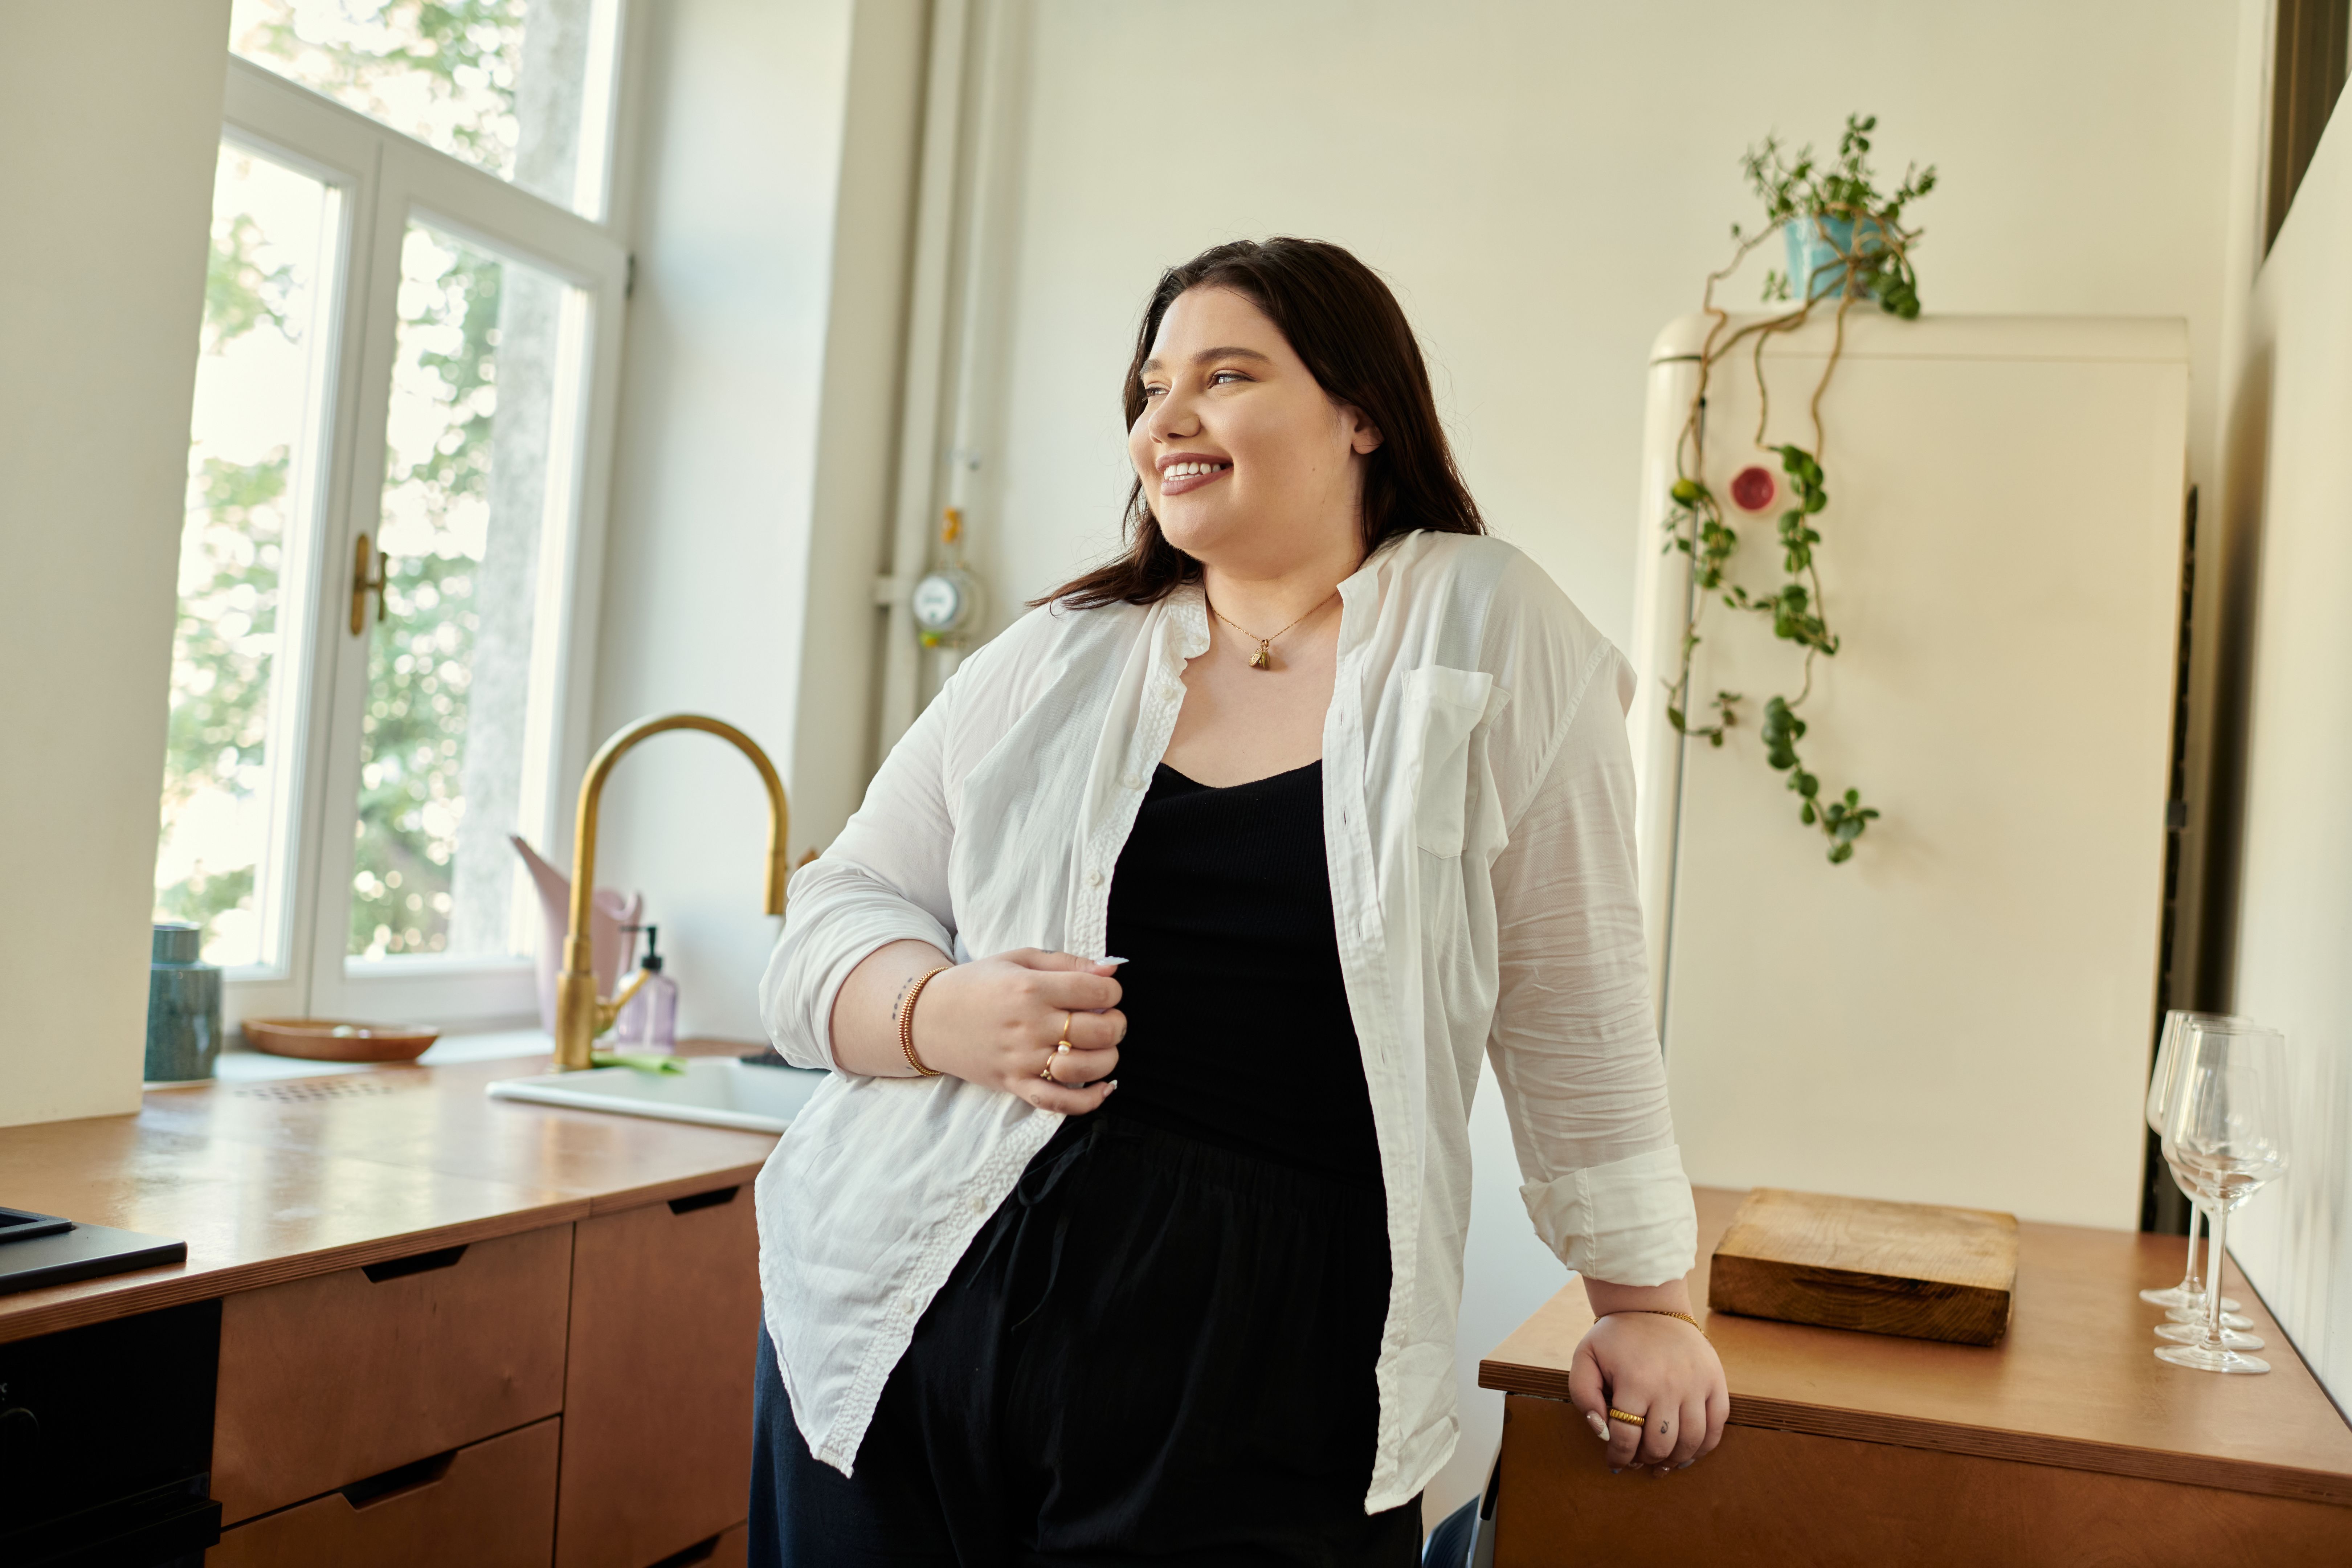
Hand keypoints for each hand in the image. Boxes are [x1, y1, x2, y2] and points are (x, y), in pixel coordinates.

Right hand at [912, 949, 1124, 1113]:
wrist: (929, 1018)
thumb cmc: (978, 984)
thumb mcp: (1019, 959)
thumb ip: (1068, 962)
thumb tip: (1111, 969)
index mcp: (1032, 988)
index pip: (1097, 991)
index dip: (1112, 991)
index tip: (1104, 992)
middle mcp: (1030, 1025)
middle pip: (1100, 1030)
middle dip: (1116, 1023)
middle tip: (1107, 1019)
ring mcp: (1023, 1059)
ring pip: (1087, 1067)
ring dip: (1107, 1058)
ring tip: (1101, 1048)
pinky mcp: (1014, 1084)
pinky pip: (1058, 1102)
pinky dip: (1088, 1101)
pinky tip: (1104, 1088)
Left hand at [1566, 1310, 1728, 1474]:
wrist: (1652, 1305)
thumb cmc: (1616, 1337)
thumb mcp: (1585, 1357)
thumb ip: (1583, 1395)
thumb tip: (1602, 1431)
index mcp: (1635, 1381)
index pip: (1627, 1437)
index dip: (1619, 1456)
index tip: (1615, 1462)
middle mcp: (1669, 1385)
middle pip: (1660, 1444)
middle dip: (1646, 1460)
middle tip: (1638, 1461)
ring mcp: (1696, 1384)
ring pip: (1691, 1440)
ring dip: (1675, 1460)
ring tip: (1662, 1465)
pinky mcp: (1715, 1381)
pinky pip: (1717, 1425)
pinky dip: (1705, 1447)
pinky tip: (1689, 1454)